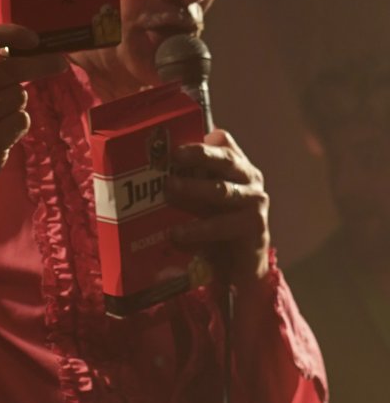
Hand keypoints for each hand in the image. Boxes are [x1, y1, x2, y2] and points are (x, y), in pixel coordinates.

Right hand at [0, 23, 66, 221]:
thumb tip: (16, 45)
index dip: (10, 32)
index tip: (33, 39)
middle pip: (11, 67)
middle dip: (42, 64)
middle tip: (60, 63)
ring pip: (19, 95)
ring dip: (18, 106)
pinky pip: (22, 120)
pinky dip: (19, 126)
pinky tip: (2, 134)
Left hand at [164, 129, 269, 287]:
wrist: (242, 263)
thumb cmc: (218, 223)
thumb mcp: (201, 200)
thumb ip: (187, 183)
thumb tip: (149, 173)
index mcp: (236, 166)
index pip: (224, 142)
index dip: (202, 139)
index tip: (177, 139)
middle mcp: (249, 178)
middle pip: (225, 160)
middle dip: (199, 155)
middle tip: (173, 156)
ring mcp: (254, 201)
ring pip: (221, 191)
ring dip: (193, 189)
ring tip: (168, 190)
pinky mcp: (254, 227)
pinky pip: (220, 225)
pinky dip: (196, 230)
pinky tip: (175, 234)